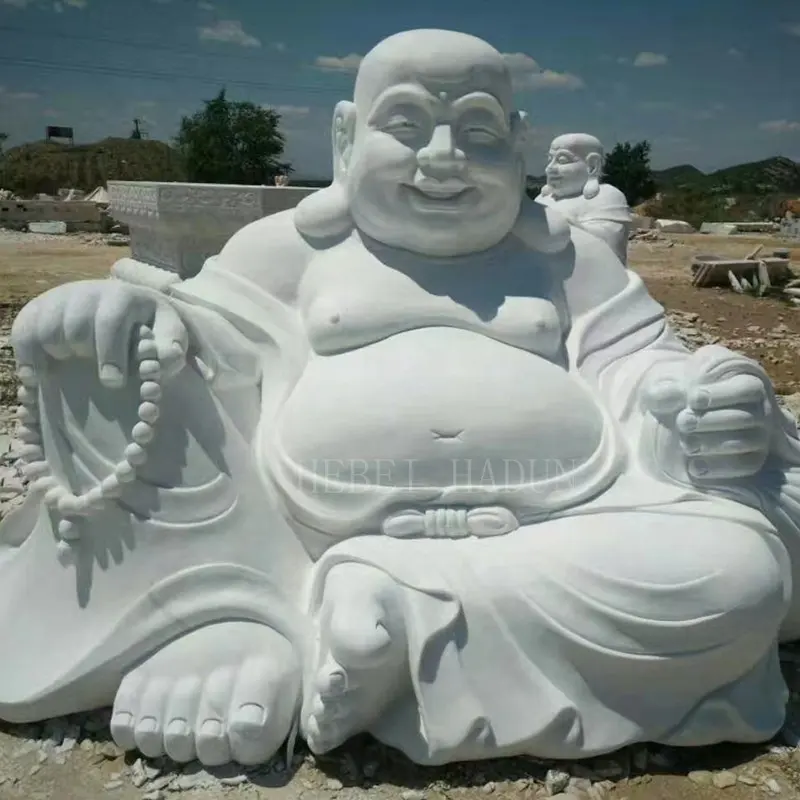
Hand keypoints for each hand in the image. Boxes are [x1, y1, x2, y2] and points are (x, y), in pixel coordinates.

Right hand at [11, 280, 187, 388]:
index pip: (109, 321)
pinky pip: (23, 332)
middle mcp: (88, 291)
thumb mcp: (169, 334)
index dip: (110, 354)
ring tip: (74, 366)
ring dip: (58, 354)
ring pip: (46, 329)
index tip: (113, 382)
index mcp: (123, 296)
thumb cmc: (148, 328)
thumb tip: (166, 360)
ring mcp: (60, 298)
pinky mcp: (39, 309)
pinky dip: (28, 357)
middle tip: (94, 377)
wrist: (125, 307)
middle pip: (74, 326)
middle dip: (84, 354)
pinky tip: (37, 377)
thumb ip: (173, 348)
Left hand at [641, 347, 771, 481]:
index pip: (746, 389)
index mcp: (743, 383)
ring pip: (746, 442)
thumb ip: (664, 390)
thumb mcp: (665, 387)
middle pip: (745, 417)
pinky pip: (746, 465)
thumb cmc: (676, 396)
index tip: (692, 400)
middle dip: (709, 421)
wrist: (676, 420)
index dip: (720, 395)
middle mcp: (759, 409)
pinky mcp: (753, 458)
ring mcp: (759, 435)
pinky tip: (693, 467)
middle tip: (682, 423)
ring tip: (686, 445)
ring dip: (712, 444)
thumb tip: (673, 395)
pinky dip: (719, 468)